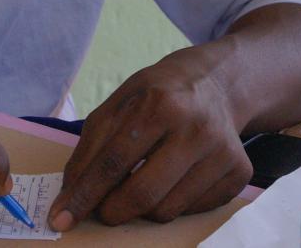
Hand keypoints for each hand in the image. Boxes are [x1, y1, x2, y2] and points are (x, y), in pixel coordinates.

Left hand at [48, 46, 252, 229]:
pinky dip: (173, 204)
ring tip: (144, 182)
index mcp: (159, 103)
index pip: (112, 162)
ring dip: (142, 209)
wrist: (220, 83)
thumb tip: (71, 195)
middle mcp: (195, 127)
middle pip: (141, 194)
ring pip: (166, 210)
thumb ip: (92, 145)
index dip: (83, 195)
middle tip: (103, 209)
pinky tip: (175, 178)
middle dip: (111, 211)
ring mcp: (221, 152)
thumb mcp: (121, 101)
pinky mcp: (239, 172)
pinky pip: (192, 211)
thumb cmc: (161, 93)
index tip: (61, 218)